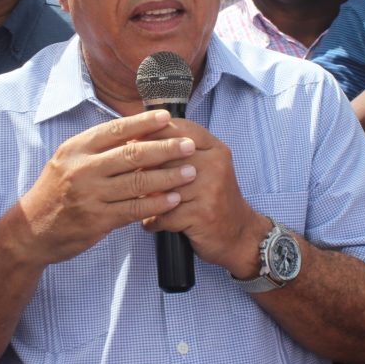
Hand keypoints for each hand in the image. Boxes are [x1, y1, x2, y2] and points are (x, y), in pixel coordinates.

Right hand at [17, 110, 197, 265]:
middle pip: (132, 154)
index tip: (167, 117)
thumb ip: (97, 149)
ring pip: (137, 182)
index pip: (115, 130)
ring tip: (191, 172)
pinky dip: (156, 204)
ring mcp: (90, 195)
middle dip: (165, 148)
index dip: (143, 122)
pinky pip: (134, 209)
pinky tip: (174, 199)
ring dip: (168, 176)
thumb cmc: (56, 192)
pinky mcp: (97, 220)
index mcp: (76, 148)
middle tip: (189, 145)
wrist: (31, 230)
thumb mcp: (68, 161)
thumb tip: (136, 131)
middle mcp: (82, 169)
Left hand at [140, 119, 269, 277]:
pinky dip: (153, 221)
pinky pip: (165, 214)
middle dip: (142, 167)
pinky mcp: (202, 214)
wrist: (240, 234)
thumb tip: (135, 136)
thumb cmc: (213, 197)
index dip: (150, 132)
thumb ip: (178, 150)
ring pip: (162, 186)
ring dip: (143, 196)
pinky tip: (150, 222)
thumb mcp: (204, 166)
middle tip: (124, 176)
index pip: (178, 129)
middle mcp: (214, 164)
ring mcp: (210, 189)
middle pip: (166, 156)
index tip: (129, 141)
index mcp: (214, 148)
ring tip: (133, 201)